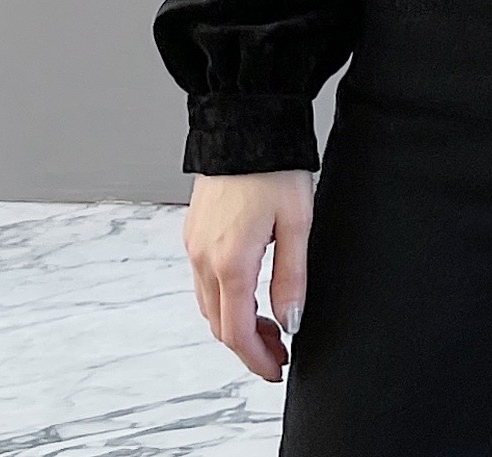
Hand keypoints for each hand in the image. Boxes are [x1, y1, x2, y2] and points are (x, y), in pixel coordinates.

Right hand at [183, 168, 312, 380]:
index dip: (255, 360)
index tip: (276, 370)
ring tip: (269, 323)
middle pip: (219, 324)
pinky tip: (248, 291)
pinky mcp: (194, 230)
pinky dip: (223, 298)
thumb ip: (292, 277)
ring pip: (208, 304)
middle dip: (248, 345)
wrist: (246, 121)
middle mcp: (203, 257)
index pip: (236, 332)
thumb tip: (290, 321)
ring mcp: (194, 244)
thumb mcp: (298, 222)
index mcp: (230, 261)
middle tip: (278, 351)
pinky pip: (203, 280)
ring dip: (235, 323)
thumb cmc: (275, 166)